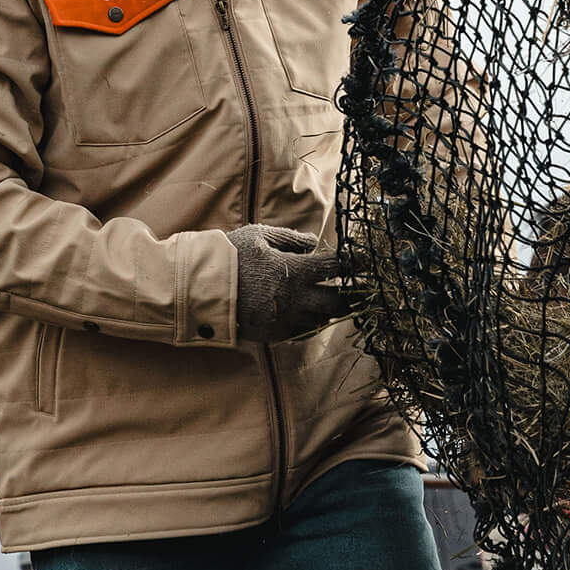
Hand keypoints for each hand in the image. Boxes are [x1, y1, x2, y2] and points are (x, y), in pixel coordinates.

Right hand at [229, 224, 369, 342]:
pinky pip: (303, 331)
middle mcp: (295, 298)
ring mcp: (286, 319)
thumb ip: (290, 239)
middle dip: (354, 296)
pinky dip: (310, 322)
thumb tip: (314, 243)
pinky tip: (308, 313)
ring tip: (334, 300)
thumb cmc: (230, 256)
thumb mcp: (259, 235)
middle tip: (363, 290)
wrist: (202, 289)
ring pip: (322, 319)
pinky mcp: (275, 333)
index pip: (336, 267)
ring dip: (330, 310)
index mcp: (294, 270)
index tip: (367, 261)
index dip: (356, 263)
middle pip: (338, 301)